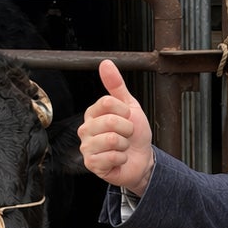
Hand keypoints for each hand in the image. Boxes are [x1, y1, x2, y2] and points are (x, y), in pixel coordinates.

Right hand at [77, 59, 154, 194]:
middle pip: (110, 121)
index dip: (125, 111)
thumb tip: (105, 63)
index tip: (127, 118)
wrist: (142, 159)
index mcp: (92, 113)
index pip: (107, 102)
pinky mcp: (91, 164)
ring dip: (125, 144)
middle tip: (126, 135)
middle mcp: (85, 129)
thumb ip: (116, 85)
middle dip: (127, 129)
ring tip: (122, 147)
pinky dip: (122, 158)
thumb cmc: (134, 134)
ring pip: (111, 139)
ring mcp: (87, 147)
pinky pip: (112, 157)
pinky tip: (119, 159)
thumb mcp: (129, 106)